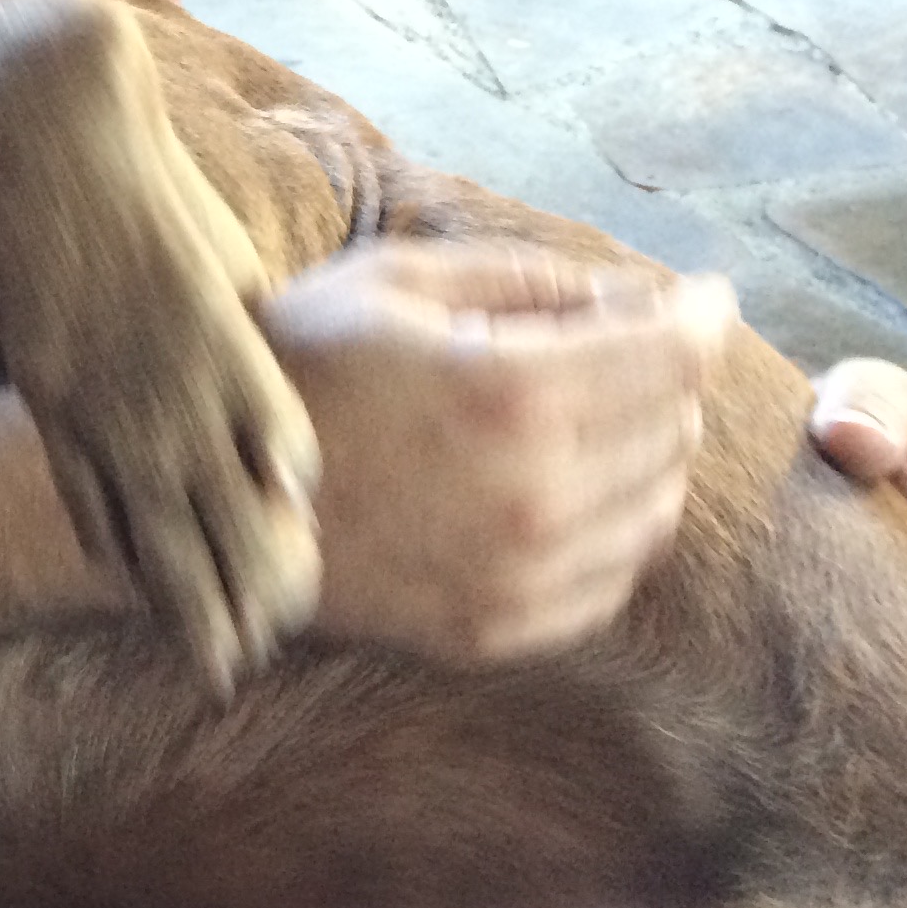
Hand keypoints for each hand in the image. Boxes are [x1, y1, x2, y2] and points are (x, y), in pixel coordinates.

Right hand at [258, 241, 732, 665]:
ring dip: (636, 454)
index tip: (703, 299)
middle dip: (655, 378)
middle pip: (674, 425)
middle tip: (603, 353)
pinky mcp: (498, 629)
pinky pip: (613, 577)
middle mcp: (534, 492)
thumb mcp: (393, 284)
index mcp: (510, 391)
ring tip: (568, 423)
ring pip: (657, 506)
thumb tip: (632, 297)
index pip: (673, 352)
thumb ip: (526, 278)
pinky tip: (548, 492)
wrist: (203, 499)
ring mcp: (519, 573)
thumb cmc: (295, 370)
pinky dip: (607, 529)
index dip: (700, 314)